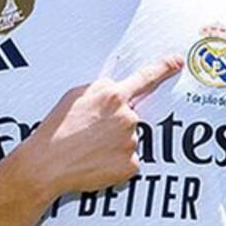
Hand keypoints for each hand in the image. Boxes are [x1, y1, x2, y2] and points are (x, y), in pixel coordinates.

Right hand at [17, 55, 182, 197]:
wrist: (47, 163)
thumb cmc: (57, 128)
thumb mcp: (75, 96)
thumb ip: (100, 89)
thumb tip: (113, 90)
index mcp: (112, 94)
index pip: (145, 78)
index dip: (164, 68)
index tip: (178, 62)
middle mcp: (126, 115)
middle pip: (130, 116)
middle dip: (115, 124)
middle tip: (89, 134)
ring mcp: (131, 140)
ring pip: (129, 139)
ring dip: (114, 144)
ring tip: (88, 149)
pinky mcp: (131, 164)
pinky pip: (128, 160)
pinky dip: (115, 163)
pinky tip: (96, 162)